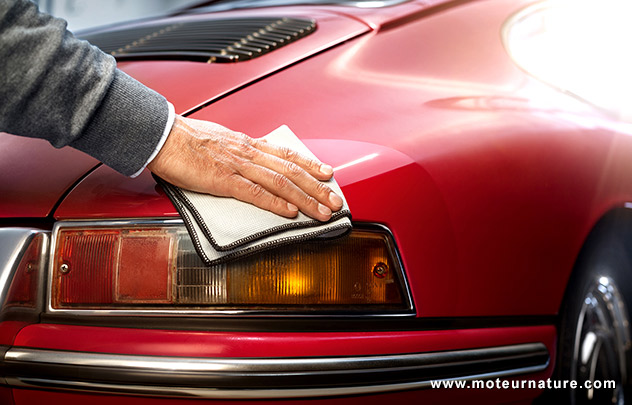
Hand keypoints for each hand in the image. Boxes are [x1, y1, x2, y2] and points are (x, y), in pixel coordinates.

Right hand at [147, 116, 342, 221]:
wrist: (162, 135)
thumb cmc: (185, 138)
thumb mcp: (220, 140)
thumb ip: (238, 152)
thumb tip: (250, 161)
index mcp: (247, 144)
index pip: (287, 154)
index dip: (311, 164)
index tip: (328, 173)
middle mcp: (248, 153)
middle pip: (292, 170)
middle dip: (317, 187)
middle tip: (335, 201)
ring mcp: (237, 166)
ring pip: (280, 182)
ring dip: (304, 199)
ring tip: (321, 212)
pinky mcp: (223, 179)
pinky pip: (254, 192)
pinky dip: (275, 203)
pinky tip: (289, 212)